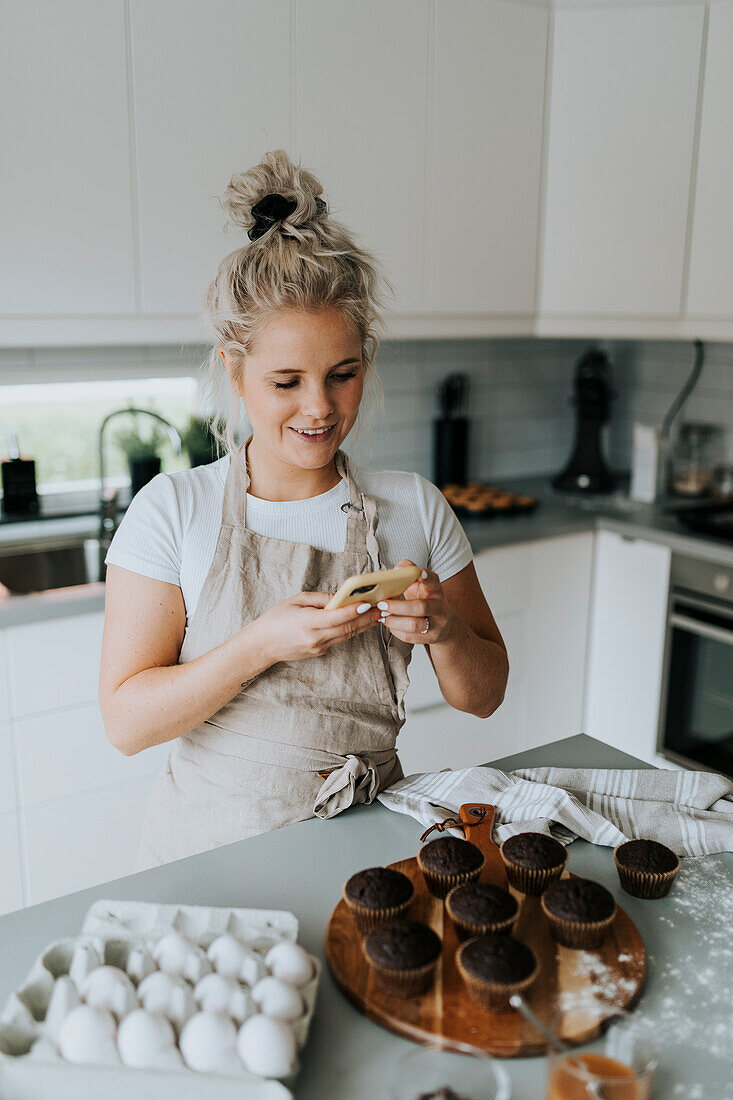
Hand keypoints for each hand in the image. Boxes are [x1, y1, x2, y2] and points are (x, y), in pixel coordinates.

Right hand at [249, 590, 382, 664]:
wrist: (262, 645)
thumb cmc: (276, 619)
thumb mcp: (296, 600)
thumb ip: (321, 599)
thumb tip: (342, 597)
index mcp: (307, 623)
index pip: (337, 617)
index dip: (354, 611)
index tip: (370, 603)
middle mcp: (315, 638)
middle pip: (347, 628)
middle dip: (367, 618)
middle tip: (383, 608)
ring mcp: (319, 647)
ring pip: (347, 635)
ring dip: (364, 625)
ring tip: (379, 614)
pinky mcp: (320, 652)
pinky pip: (339, 639)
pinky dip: (352, 630)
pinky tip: (362, 622)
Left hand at [377, 559, 454, 644]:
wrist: (444, 624)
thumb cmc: (426, 600)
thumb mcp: (420, 585)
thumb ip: (409, 573)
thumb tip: (398, 568)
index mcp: (436, 590)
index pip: (433, 581)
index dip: (427, 577)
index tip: (419, 572)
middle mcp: (439, 607)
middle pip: (420, 607)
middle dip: (398, 606)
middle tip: (382, 604)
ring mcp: (437, 624)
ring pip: (415, 625)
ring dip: (394, 621)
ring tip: (383, 615)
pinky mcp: (431, 638)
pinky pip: (411, 637)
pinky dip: (396, 631)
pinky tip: (390, 624)